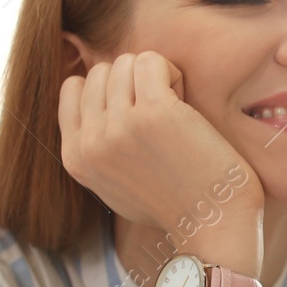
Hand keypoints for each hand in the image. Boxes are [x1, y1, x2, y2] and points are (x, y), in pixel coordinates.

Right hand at [58, 51, 264, 249]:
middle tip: (162, 113)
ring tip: (175, 110)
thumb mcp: (114, 183)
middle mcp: (90, 142)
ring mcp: (119, 126)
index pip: (74, 89)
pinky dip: (172, 72)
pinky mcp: (154, 113)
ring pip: (125, 62)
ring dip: (155, 77)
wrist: (212, 226)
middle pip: (102, 72)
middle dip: (134, 83)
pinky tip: (185, 100)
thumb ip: (97, 148)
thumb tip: (93, 103)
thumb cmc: (175, 203)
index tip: (136, 113)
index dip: (110, 91)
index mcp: (75, 157)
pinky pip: (151, 60)